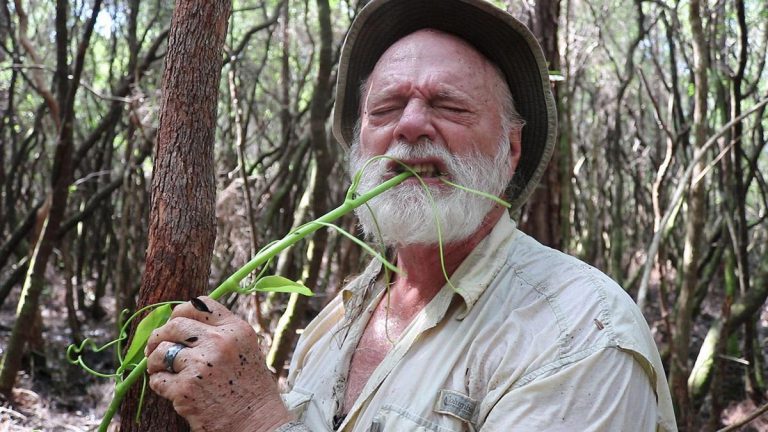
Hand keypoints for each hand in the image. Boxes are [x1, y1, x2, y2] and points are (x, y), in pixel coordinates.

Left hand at [145, 296, 292, 431]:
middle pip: (175, 325)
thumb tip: (182, 324)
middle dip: (160, 336)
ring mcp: (201, 364)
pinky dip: (159, 384)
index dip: (180, 312)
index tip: (174, 325)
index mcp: (236, 329)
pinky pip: (158, 379)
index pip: (199, 303)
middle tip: (155, 348)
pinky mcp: (185, 389)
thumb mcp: (245, 351)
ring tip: (161, 370)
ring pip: (161, 351)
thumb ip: (221, 334)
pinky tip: (170, 389)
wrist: (257, 423)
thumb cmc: (251, 390)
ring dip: (155, 362)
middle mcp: (219, 341)